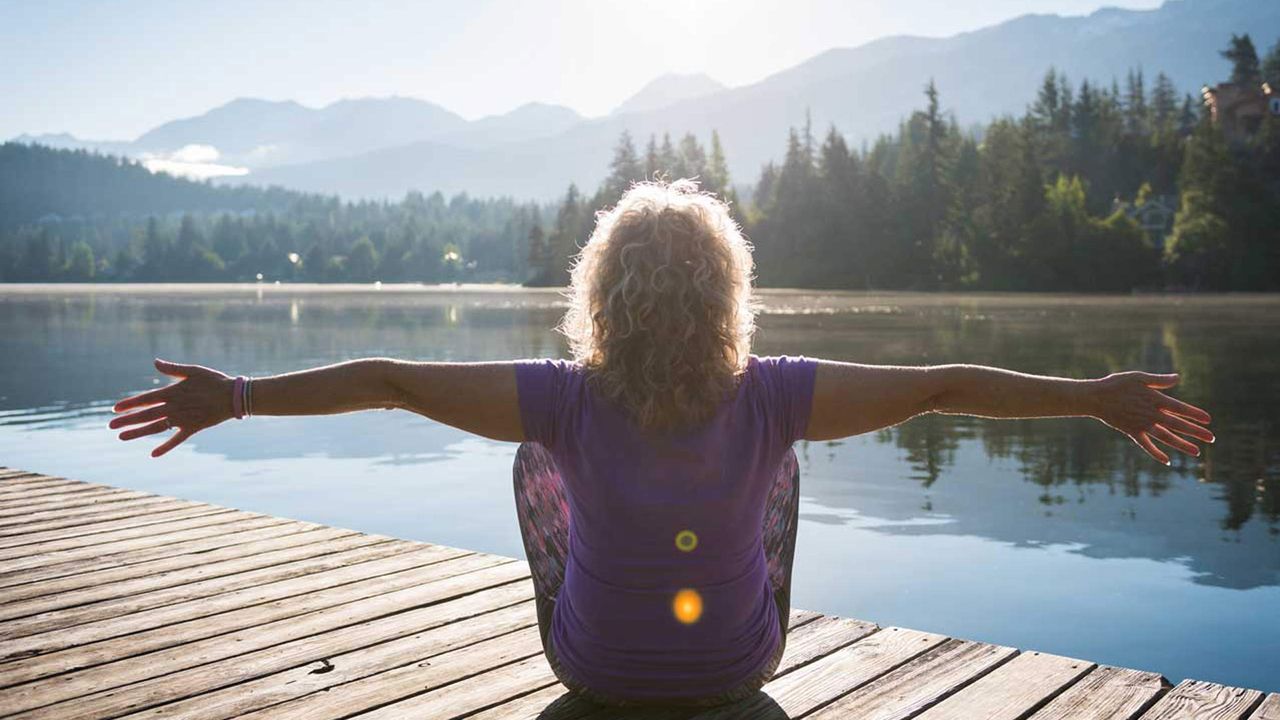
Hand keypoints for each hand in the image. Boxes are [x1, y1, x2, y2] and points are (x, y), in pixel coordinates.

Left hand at [109, 359, 234, 457]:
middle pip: (146, 415)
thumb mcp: (194, 370)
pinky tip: (153, 454)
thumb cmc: (214, 380)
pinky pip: (177, 439)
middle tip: (111, 425)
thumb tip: (155, 362)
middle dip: (127, 420)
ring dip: (138, 433)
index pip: (145, 399)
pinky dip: (165, 447)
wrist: (234, 396)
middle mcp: (175, 407)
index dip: (129, 404)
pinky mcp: (193, 428)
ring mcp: (183, 419)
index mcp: (173, 392)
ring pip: (156, 428)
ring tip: (122, 436)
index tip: (115, 409)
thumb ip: (173, 369)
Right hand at [1088, 371, 1213, 464]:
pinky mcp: (1132, 432)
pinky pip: (1146, 445)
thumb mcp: (1138, 377)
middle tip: (1211, 438)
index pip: (1180, 408)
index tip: (1208, 420)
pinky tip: (1167, 460)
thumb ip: (1159, 380)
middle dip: (1195, 431)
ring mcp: (1142, 425)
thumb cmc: (1117, 384)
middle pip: (1177, 424)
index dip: (1195, 414)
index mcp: (1155, 399)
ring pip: (1166, 437)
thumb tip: (1178, 378)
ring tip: (1196, 452)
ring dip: (1182, 445)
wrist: (1096, 398)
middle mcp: (1151, 414)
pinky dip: (1156, 453)